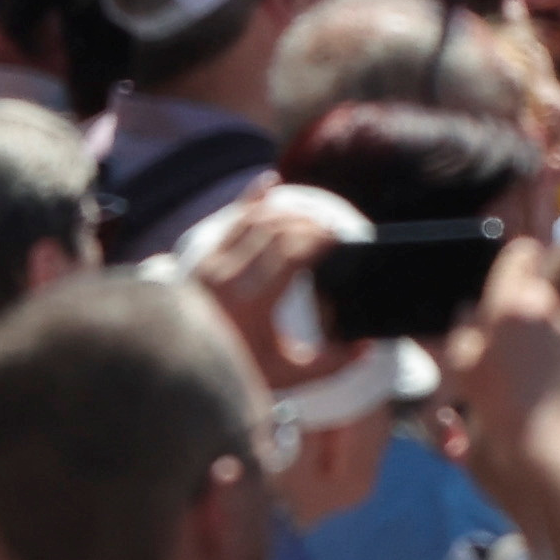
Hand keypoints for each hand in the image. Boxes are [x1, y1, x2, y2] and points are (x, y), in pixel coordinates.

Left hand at [181, 190, 349, 385]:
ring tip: (312, 216)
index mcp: (250, 303)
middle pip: (272, 232)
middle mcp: (225, 277)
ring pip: (250, 220)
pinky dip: (250, 200)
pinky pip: (228, 221)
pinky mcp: (201, 259)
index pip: (289, 255)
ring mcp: (209, 265)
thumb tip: (369, 346)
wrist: (191, 370)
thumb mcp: (293, 375)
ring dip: (284, 212)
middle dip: (306, 224)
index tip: (337, 238)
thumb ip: (333, 363)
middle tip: (330, 226)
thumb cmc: (248, 370)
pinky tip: (270, 183)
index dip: (316, 240)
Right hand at [439, 217, 559, 456]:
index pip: (521, 254)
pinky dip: (553, 354)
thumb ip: (466, 330)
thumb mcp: (461, 363)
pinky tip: (539, 382)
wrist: (543, 444)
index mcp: (511, 303)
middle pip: (533, 291)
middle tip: (498, 338)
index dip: (515, 258)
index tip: (510, 265)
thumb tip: (472, 315)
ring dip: (536, 333)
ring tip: (518, 368)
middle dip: (517, 308)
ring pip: (549, 319)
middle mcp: (547, 310)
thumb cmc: (495, 404)